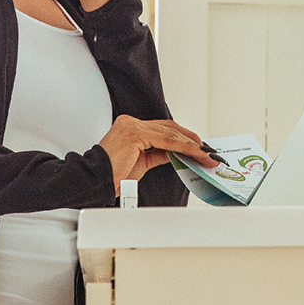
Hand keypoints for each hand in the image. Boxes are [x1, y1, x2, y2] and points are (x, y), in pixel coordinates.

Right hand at [98, 116, 218, 194]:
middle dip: (191, 140)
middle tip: (208, 151)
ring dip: (191, 144)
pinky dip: (182, 146)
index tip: (199, 147)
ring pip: (170, 132)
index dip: (183, 137)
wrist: (95, 182)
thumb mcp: (142, 162)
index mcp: (130, 127)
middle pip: (169, 127)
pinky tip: (194, 152)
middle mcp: (131, 122)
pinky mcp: (134, 133)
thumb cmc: (113, 175)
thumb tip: (177, 153)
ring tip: (206, 155)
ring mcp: (132, 126)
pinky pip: (165, 140)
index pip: (163, 128)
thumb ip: (159, 154)